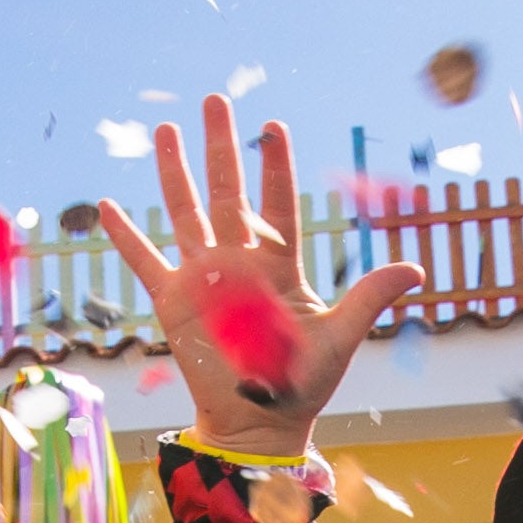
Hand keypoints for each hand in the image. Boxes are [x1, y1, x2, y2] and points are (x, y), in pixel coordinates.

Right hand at [83, 96, 426, 458]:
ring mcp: (204, 278)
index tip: (272, 126)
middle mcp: (239, 261)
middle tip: (215, 100)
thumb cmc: (304, 383)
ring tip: (164, 130)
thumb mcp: (340, 337)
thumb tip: (416, 269)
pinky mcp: (173, 301)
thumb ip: (369, 298)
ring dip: (174, 171)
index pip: (278, 202)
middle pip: (227, 191)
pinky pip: (144, 262)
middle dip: (221, 146)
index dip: (276, 165)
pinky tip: (106, 206)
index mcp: (279, 265)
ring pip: (185, 212)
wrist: (260, 422)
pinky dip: (126, 236)